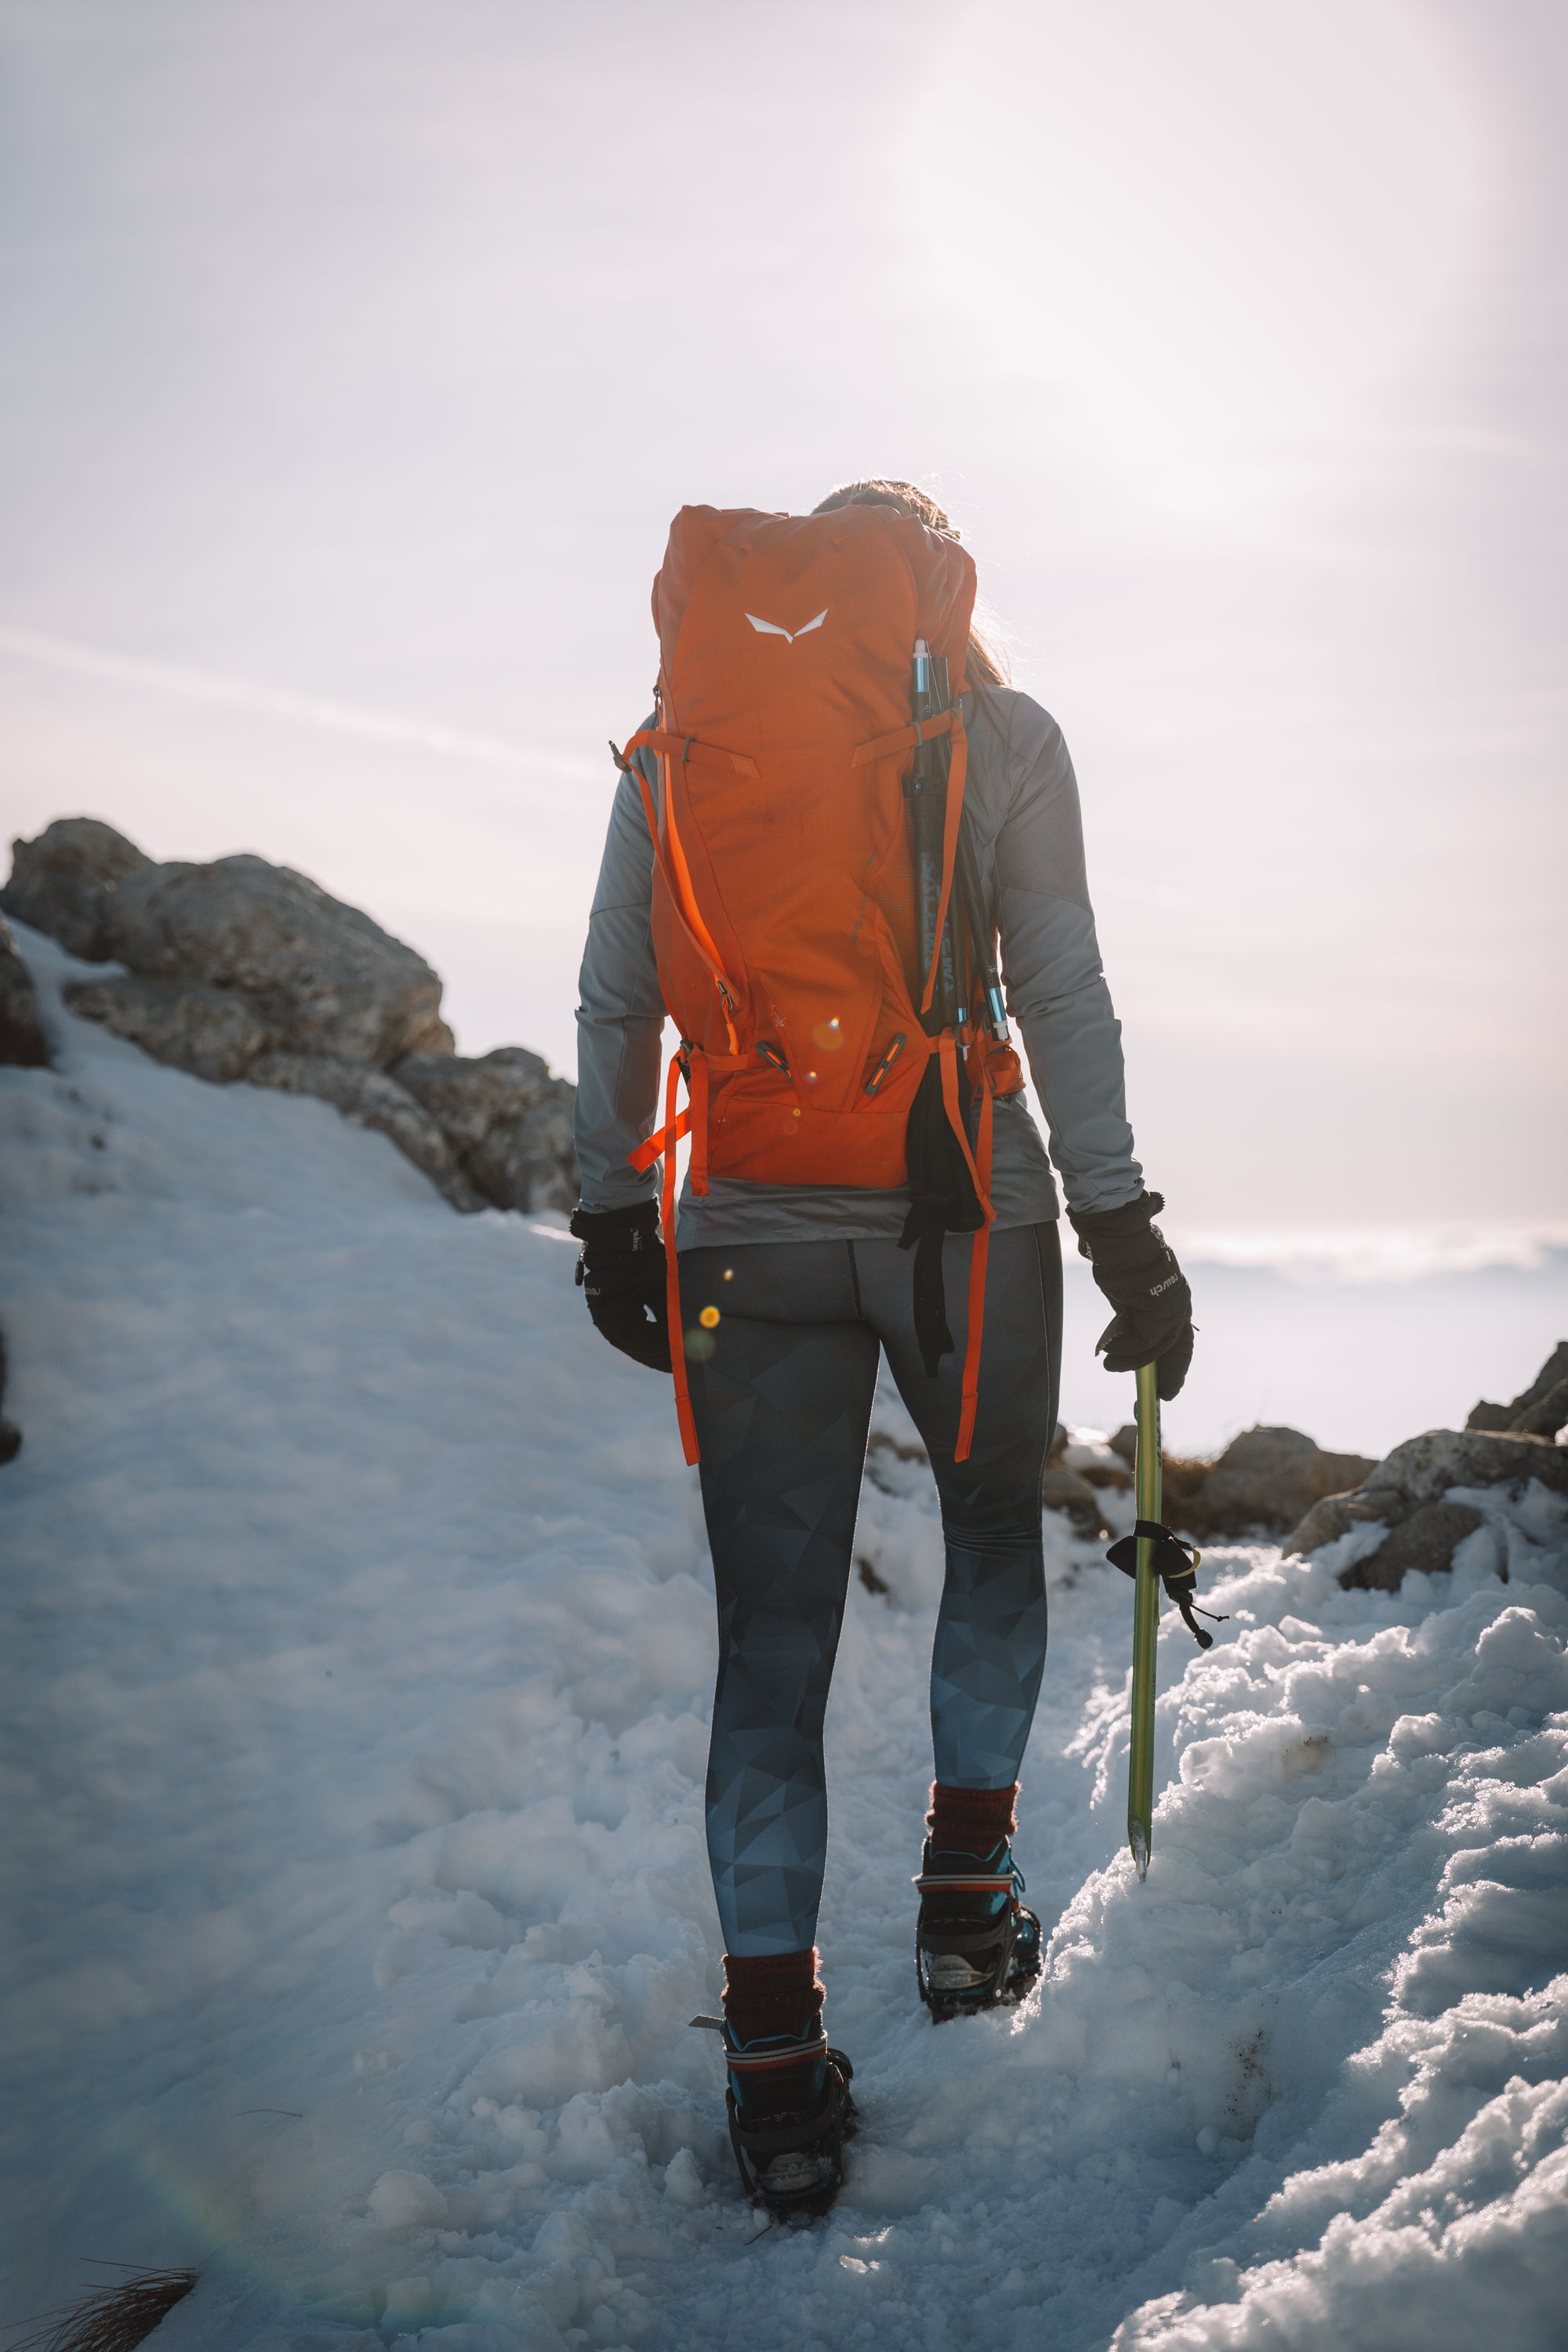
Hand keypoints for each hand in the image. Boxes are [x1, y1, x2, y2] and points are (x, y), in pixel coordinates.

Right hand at [569, 1200, 671, 1372]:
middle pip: (638, 1349)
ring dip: (656, 1349)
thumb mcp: (662, 1285)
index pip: (644, 1345)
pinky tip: (667, 1342)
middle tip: (687, 1363)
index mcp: (613, 1316)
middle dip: (663, 1355)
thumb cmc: (643, 1255)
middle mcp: (604, 1321)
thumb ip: (673, 1312)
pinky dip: (650, 1337)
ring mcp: (605, 1316)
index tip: (688, 1356)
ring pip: (635, 1343)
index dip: (667, 1352)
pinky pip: (631, 1331)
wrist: (621, 1230)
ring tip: (680, 1356)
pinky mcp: (611, 1309)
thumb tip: (691, 1336)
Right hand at [1069, 1191, 1193, 1400]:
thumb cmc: (1122, 1259)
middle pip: (1176, 1349)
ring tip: (1110, 1366)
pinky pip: (1143, 1341)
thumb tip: (1124, 1335)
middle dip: (1168, 1375)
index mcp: (1175, 1300)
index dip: (1175, 1365)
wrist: (1121, 1237)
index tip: (1168, 1384)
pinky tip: (1109, 1355)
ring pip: (1157, 1348)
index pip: (1180, 1340)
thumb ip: (1132, 1316)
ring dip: (1133, 1362)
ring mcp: (1171, 1308)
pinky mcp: (1157, 1310)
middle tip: (1161, 1395)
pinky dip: (1125, 1351)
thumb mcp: (1129, 1294)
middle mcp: (1179, 1305)